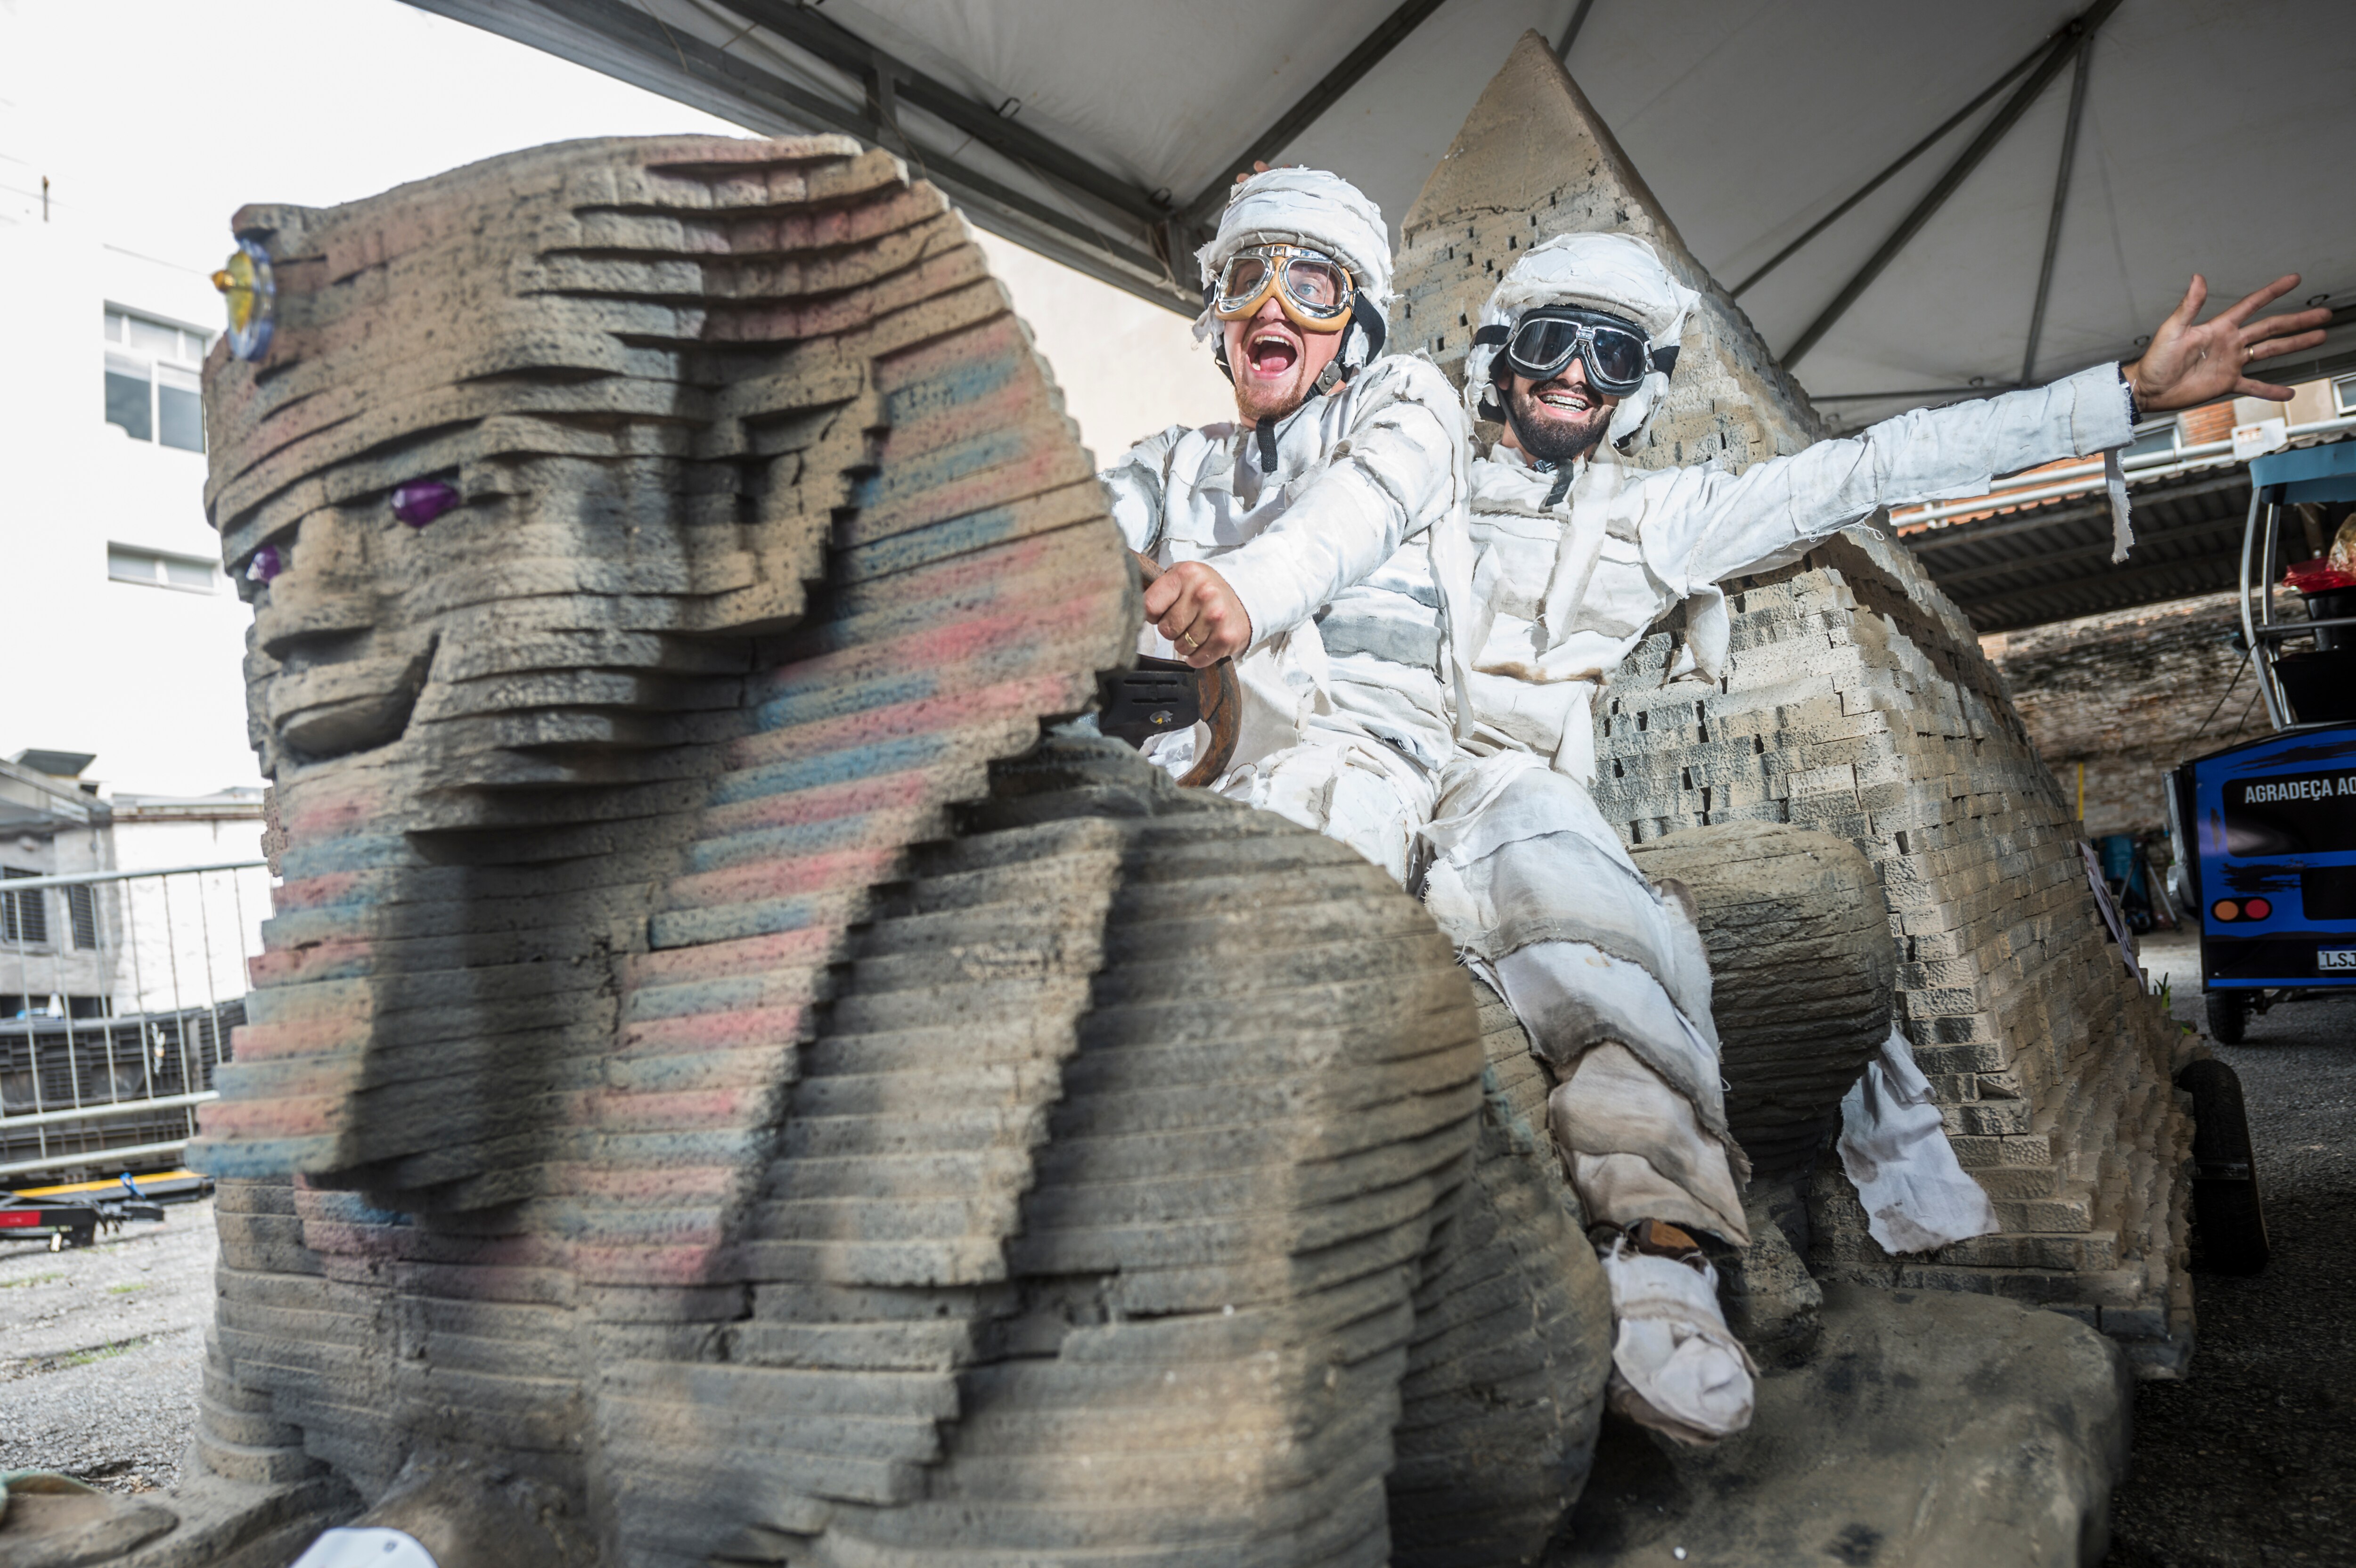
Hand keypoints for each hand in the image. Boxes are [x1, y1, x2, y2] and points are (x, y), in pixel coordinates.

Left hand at [1143, 559, 1250, 667]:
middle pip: (1165, 630)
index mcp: (1186, 575)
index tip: (1163, 611)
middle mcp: (1203, 593)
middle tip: (1186, 620)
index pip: (1149, 606)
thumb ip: (1158, 589)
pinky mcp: (1225, 638)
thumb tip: (1131, 609)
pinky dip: (1197, 656)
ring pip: (1180, 647)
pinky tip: (1206, 641)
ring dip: (1185, 644)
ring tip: (1198, 629)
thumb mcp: (1182, 576)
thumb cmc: (1206, 590)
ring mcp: (1216, 617)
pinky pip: (1196, 659)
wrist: (1246, 599)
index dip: (1152, 615)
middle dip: (1171, 630)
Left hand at [2124, 274, 2330, 412]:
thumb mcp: (2172, 330)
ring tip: (2319, 337)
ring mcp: (2232, 363)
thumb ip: (2189, 305)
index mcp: (2220, 327)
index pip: (2252, 304)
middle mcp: (2231, 342)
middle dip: (2297, 321)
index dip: (2273, 291)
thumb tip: (2197, 278)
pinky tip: (2289, 393)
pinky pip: (2254, 386)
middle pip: (2271, 327)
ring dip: (2295, 345)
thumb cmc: (2156, 359)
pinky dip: (2271, 390)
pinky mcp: (2227, 383)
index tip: (2294, 279)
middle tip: (2323, 315)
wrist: (2149, 388)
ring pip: (2270, 352)